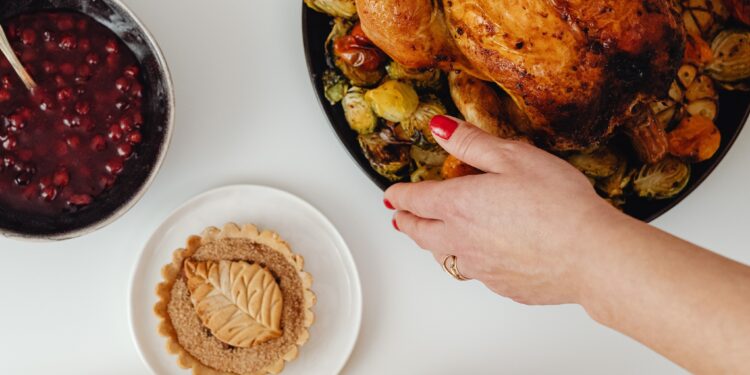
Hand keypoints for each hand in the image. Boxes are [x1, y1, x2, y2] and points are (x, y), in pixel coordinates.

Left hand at [385, 115, 622, 304]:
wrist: (590, 256)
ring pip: (444, 257)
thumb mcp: (513, 157)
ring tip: (431, 238)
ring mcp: (481, 267)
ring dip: (432, 244)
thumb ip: (471, 143)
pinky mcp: (503, 286)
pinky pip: (475, 273)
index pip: (416, 199)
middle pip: (420, 233)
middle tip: (399, 217)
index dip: (400, 194)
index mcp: (458, 205)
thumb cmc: (558, 204)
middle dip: (406, 222)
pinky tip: (478, 258)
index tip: (393, 194)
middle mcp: (462, 240)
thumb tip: (441, 128)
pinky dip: (467, 262)